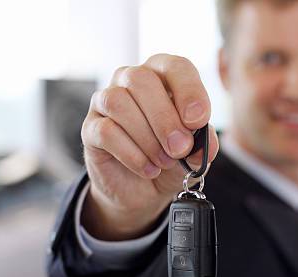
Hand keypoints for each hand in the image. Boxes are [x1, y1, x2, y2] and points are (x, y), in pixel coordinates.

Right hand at [80, 54, 218, 239]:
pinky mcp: (90, 129)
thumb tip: (206, 145)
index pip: (175, 66)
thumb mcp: (194, 155)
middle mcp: (130, 81)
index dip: (189, 90)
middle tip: (180, 148)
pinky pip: (105, 132)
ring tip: (164, 162)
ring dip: (147, 138)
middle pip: (141, 79)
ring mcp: (106, 102)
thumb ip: (203, 145)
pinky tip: (148, 169)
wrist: (144, 190)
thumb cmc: (171, 160)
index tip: (198, 120)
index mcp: (163, 78)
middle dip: (165, 118)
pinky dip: (132, 154)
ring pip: (119, 103)